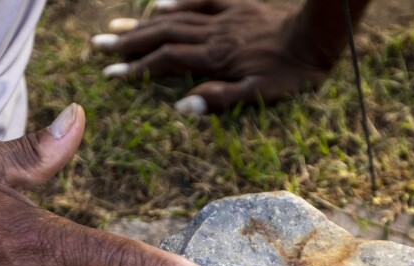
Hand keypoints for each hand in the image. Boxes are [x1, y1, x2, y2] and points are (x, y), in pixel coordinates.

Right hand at [92, 0, 336, 113]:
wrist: (317, 38)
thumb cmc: (292, 74)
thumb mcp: (261, 97)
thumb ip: (221, 100)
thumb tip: (182, 107)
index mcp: (215, 58)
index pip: (166, 60)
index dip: (136, 67)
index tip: (109, 74)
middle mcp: (213, 34)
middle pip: (161, 34)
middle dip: (128, 41)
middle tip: (97, 46)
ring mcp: (223, 17)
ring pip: (175, 17)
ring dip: (142, 23)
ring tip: (114, 26)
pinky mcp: (237, 7)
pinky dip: (177, 1)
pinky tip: (158, 4)